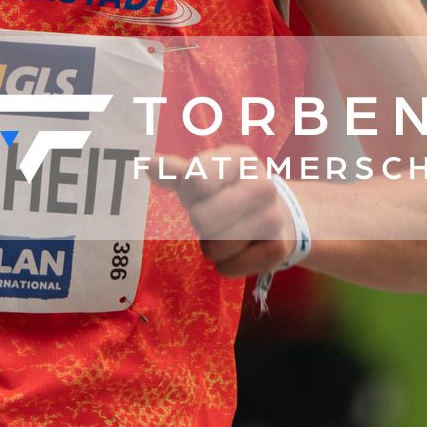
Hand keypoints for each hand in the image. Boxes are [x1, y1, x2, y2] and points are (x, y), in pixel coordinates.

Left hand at [151, 146, 293, 277]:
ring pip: (215, 247)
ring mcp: (273, 217)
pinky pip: (229, 268)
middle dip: (200, 222)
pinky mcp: (278, 248)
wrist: (278, 216)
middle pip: (202, 218)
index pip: (195, 180)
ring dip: (212, 246)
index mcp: (241, 158)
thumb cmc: (229, 192)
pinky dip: (227, 264)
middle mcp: (263, 184)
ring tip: (228, 232)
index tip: (199, 192)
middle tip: (213, 216)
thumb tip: (148, 164)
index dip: (188, 193)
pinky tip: (241, 249)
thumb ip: (176, 172)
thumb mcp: (205, 176)